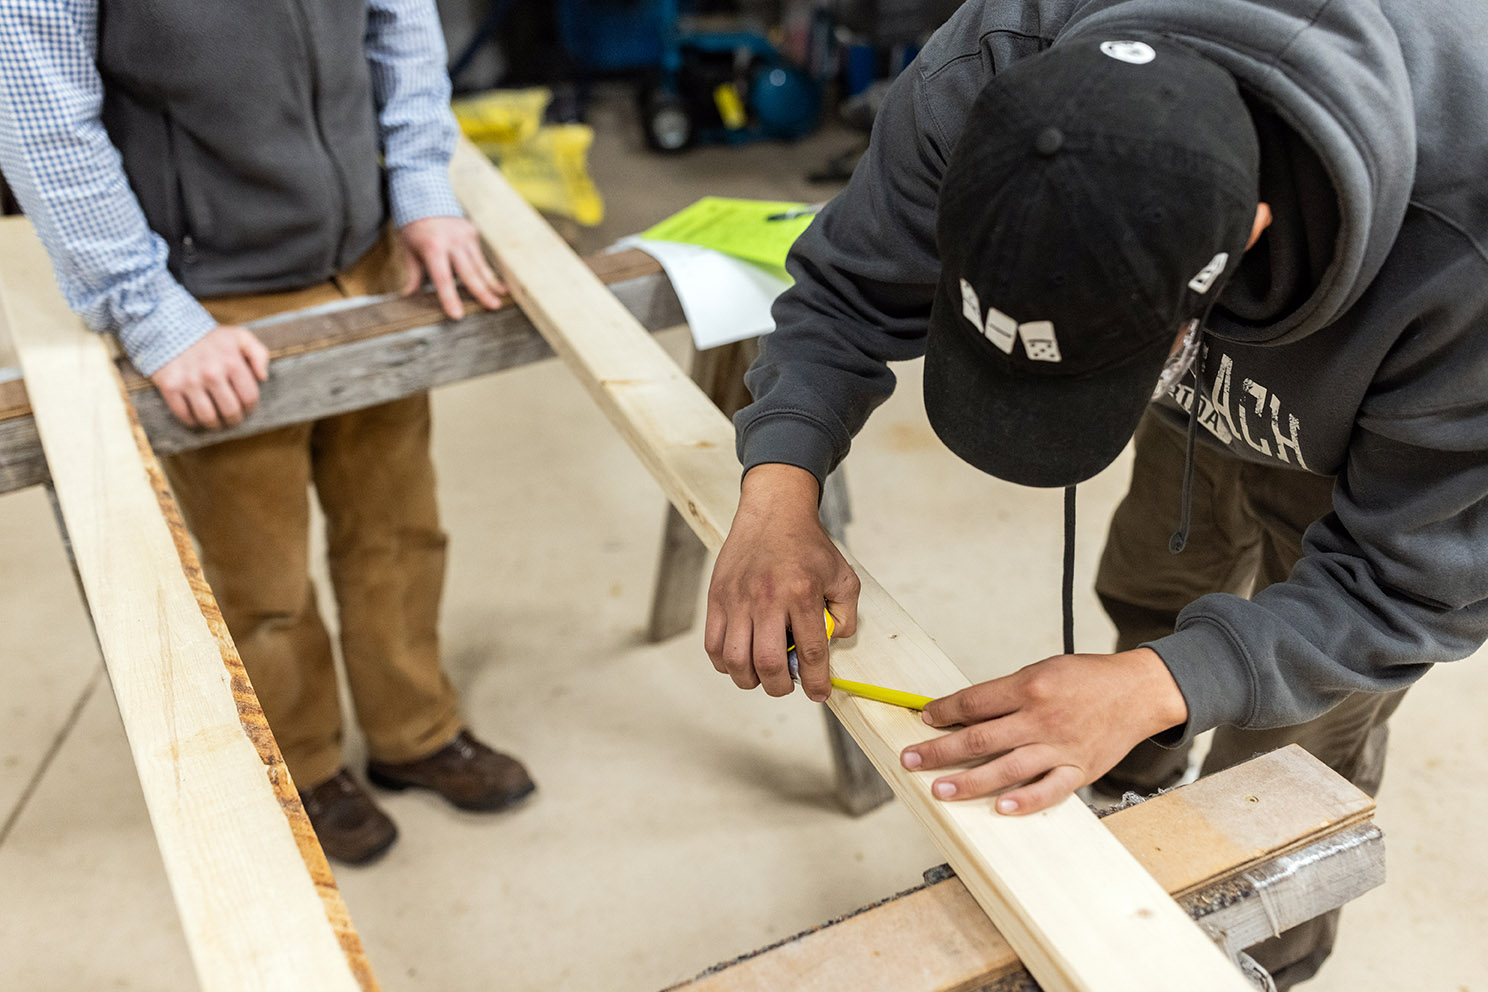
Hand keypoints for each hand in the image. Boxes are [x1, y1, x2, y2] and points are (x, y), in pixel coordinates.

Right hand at [150, 324, 269, 428]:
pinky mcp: (170, 387)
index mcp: (231, 362)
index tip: (247, 409)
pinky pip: (184, 415)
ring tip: (217, 422)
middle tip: (233, 419)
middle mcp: (211, 373)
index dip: (250, 408)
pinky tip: (197, 417)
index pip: (249, 397)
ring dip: (215, 425)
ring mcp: (189, 381)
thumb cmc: (211, 338)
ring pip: (208, 417)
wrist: (170, 328)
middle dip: (234, 419)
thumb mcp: (240, 337)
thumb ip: (259, 354)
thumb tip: (263, 378)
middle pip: (230, 411)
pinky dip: (192, 421)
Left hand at [397, 216, 505, 318]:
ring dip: (491, 282)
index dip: (449, 297)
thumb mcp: (408, 248)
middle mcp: (452, 241)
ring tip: (500, 297)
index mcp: (433, 247)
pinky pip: (479, 256)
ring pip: (479, 264)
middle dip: (482, 291)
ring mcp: (465, 236)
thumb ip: (413, 273)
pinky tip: (496, 285)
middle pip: (469, 272)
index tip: (457, 314)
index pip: (442, 278)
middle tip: (493, 306)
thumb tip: (408, 295)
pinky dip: (487, 271)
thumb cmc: (414, 225)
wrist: (425, 192)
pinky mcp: (472, 232)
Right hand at [705, 464, 859, 700]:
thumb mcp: (842, 574)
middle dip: (780, 687)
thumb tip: (835, 642)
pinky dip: (724, 664)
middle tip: (786, 685)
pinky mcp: (717, 597)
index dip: (817, 681)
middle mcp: (767, 598)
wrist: (773, 512)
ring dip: (750, 680)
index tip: (820, 693)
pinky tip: (739, 661)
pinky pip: (713, 645)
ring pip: (736, 660)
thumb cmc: (807, 544)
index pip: (810, 651)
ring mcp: (738, 599)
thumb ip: (846, 612)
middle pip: (768, 664)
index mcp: (802, 593)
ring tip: (761, 676)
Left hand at [900, 648, 1187, 814]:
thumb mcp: (1043, 670)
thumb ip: (1007, 693)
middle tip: (910, 760)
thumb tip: (966, 712)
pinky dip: (1025, 802)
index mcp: (1030, 687)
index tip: (924, 719)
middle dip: (940, 750)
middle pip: (980, 737)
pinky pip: (1050, 790)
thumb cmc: (1087, 679)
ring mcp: (1061, 747)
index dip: (944, 711)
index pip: (975, 702)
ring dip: (969, 781)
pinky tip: (1001, 809)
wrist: (1139, 691)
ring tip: (939, 789)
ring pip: (1006, 768)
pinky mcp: (1080, 770)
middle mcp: (1042, 718)